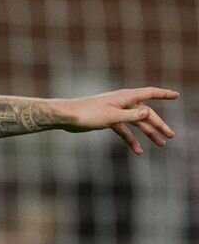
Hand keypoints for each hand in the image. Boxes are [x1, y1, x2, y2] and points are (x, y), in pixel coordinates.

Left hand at [60, 87, 178, 154]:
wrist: (66, 117)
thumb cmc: (87, 114)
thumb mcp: (111, 117)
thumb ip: (131, 115)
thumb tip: (148, 113)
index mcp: (125, 97)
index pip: (149, 93)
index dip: (164, 94)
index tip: (177, 95)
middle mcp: (122, 103)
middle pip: (146, 113)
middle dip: (159, 124)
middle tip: (170, 136)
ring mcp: (115, 112)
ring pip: (136, 123)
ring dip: (148, 133)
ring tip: (161, 144)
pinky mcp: (108, 120)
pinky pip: (124, 130)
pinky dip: (131, 139)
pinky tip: (137, 151)